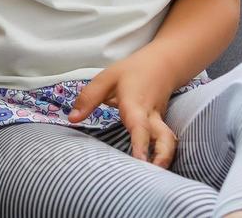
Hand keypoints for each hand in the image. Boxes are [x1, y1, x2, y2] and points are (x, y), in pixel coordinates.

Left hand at [67, 50, 177, 167]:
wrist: (162, 65)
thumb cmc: (131, 72)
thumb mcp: (106, 78)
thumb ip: (89, 99)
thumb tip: (72, 119)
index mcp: (136, 104)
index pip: (139, 126)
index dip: (140, 144)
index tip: (140, 162)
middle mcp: (151, 116)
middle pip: (164, 138)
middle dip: (161, 157)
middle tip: (153, 175)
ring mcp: (160, 122)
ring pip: (169, 142)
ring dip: (165, 159)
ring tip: (155, 177)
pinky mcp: (162, 126)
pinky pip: (165, 142)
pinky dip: (162, 155)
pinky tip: (153, 168)